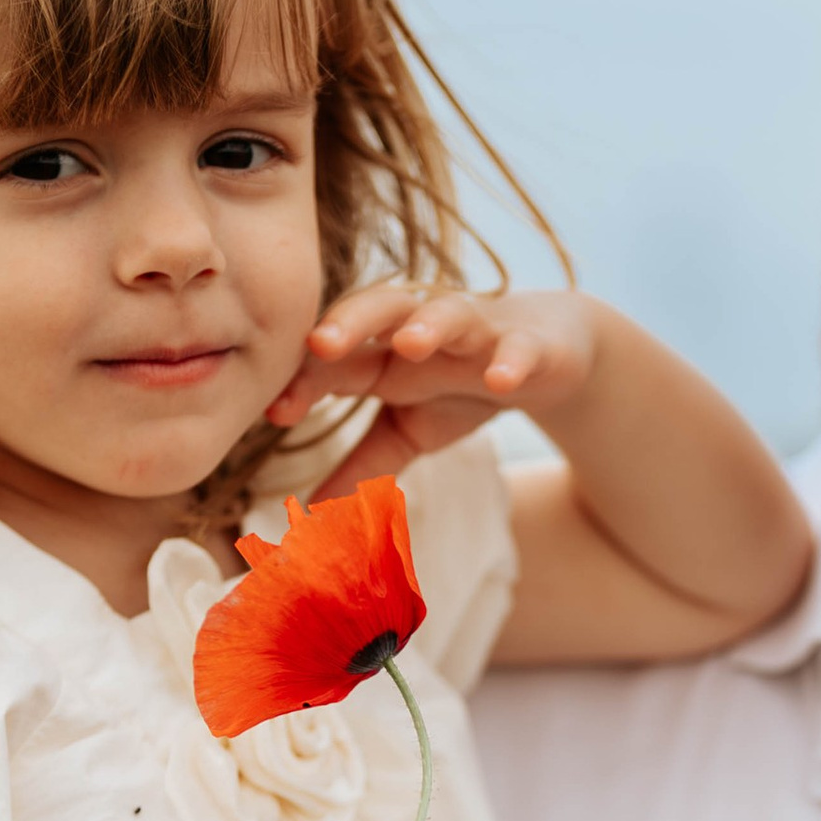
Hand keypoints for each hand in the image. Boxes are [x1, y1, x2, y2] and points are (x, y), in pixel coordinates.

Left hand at [267, 284, 596, 463]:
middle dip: (350, 321)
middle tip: (321, 343)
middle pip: (380, 307)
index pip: (336, 357)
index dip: (305, 379)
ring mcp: (476, 331)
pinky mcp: (527, 344)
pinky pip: (519, 347)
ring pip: (449, 313)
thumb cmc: (458, 386)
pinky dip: (511, 360)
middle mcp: (422, 331)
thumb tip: (312, 513)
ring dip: (429, 325)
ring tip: (411, 344)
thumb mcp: (405, 434)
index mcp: (382, 353)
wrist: (544, 353)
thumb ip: (361, 467)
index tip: (276, 411)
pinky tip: (502, 379)